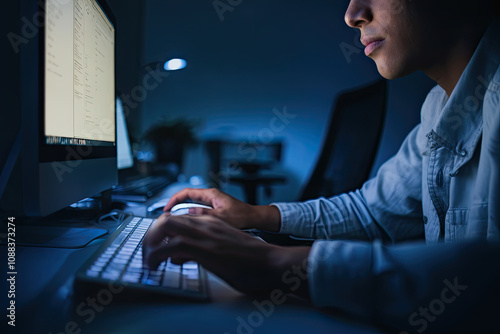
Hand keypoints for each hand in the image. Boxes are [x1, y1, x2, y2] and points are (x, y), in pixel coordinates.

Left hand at [142, 213, 310, 296]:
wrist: (270, 260)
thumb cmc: (252, 258)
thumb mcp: (223, 248)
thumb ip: (202, 248)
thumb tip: (178, 257)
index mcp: (210, 223)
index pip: (176, 218)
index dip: (160, 230)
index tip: (153, 244)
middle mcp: (204, 225)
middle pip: (166, 219)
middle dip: (150, 235)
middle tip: (146, 251)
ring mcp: (204, 236)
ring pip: (165, 228)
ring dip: (150, 244)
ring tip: (147, 259)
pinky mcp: (205, 250)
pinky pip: (171, 247)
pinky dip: (158, 256)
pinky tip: (155, 265)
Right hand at [164, 188, 279, 230]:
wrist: (255, 219)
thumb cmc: (243, 217)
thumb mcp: (222, 218)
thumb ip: (204, 215)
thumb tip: (187, 214)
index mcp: (211, 195)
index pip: (186, 193)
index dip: (173, 200)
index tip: (166, 210)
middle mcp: (210, 197)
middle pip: (187, 200)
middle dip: (176, 209)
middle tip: (168, 220)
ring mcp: (212, 204)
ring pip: (192, 208)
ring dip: (184, 216)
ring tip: (177, 226)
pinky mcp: (214, 211)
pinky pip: (198, 213)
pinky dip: (192, 220)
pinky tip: (189, 229)